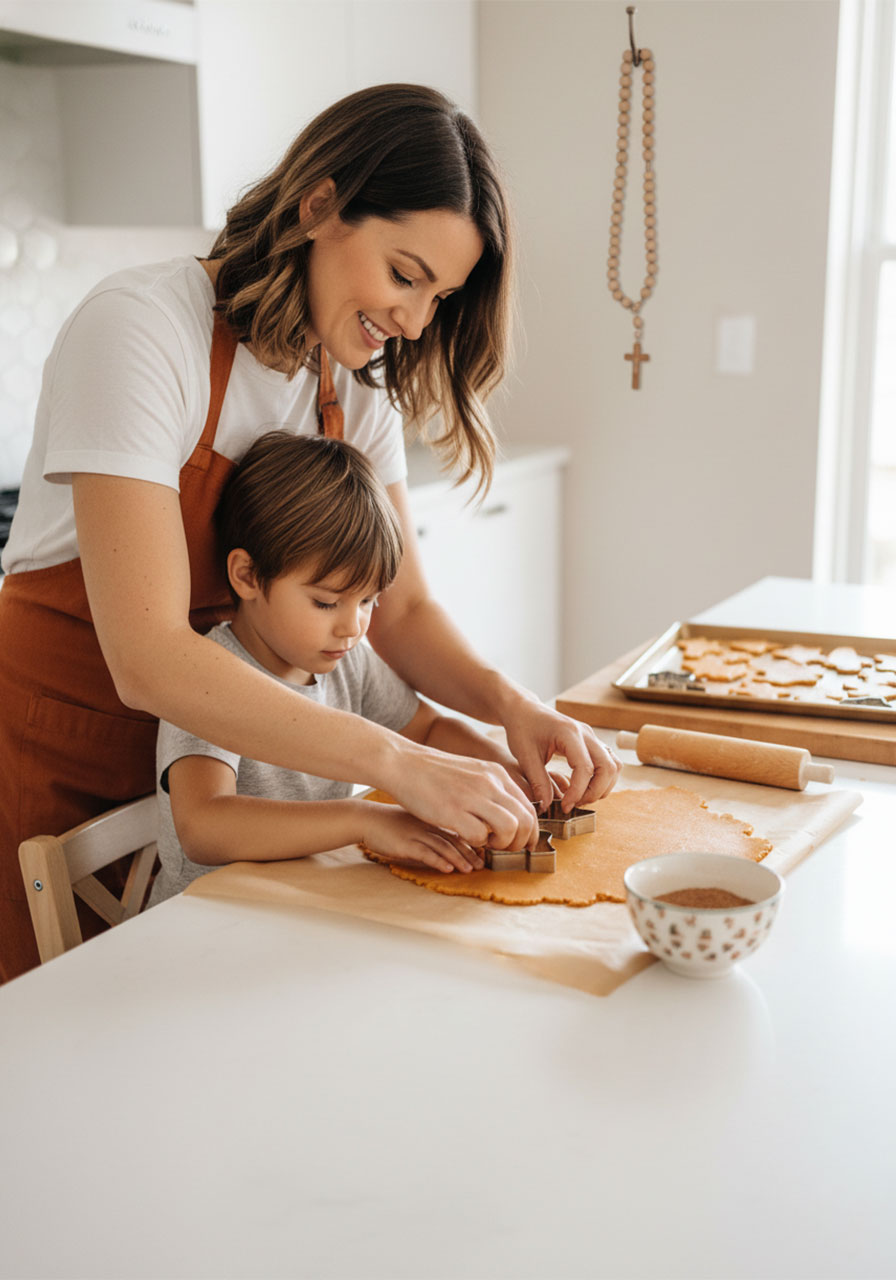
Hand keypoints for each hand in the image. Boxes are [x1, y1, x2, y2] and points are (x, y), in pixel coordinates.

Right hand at [361, 804, 484, 873]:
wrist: (366, 819)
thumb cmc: (388, 822)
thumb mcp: (414, 820)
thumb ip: (430, 830)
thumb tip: (445, 845)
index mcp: (431, 818)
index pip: (457, 829)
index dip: (471, 842)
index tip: (481, 854)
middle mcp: (427, 824)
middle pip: (454, 839)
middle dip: (470, 853)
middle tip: (481, 865)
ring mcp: (416, 833)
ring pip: (443, 846)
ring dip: (459, 859)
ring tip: (470, 870)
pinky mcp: (405, 843)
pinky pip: (425, 853)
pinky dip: (439, 861)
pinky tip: (448, 869)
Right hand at [385, 746, 538, 850]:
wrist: (404, 763)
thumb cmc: (435, 772)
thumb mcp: (473, 771)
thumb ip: (492, 788)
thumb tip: (510, 811)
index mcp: (496, 774)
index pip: (529, 807)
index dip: (530, 831)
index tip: (522, 843)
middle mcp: (489, 783)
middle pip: (525, 820)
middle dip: (521, 841)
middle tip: (506, 849)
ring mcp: (472, 796)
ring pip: (509, 828)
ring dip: (502, 844)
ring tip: (488, 845)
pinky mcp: (452, 811)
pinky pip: (479, 836)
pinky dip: (478, 844)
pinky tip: (467, 839)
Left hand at [500, 697, 621, 811]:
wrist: (525, 710)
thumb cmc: (523, 728)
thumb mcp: (525, 756)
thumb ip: (538, 782)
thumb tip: (548, 806)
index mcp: (569, 733)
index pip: (585, 768)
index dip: (578, 792)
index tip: (565, 806)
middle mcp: (586, 734)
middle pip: (607, 768)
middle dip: (594, 792)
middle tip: (574, 804)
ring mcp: (592, 737)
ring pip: (613, 766)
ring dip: (602, 786)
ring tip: (580, 797)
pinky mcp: (592, 742)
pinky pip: (609, 763)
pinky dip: (602, 779)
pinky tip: (584, 787)